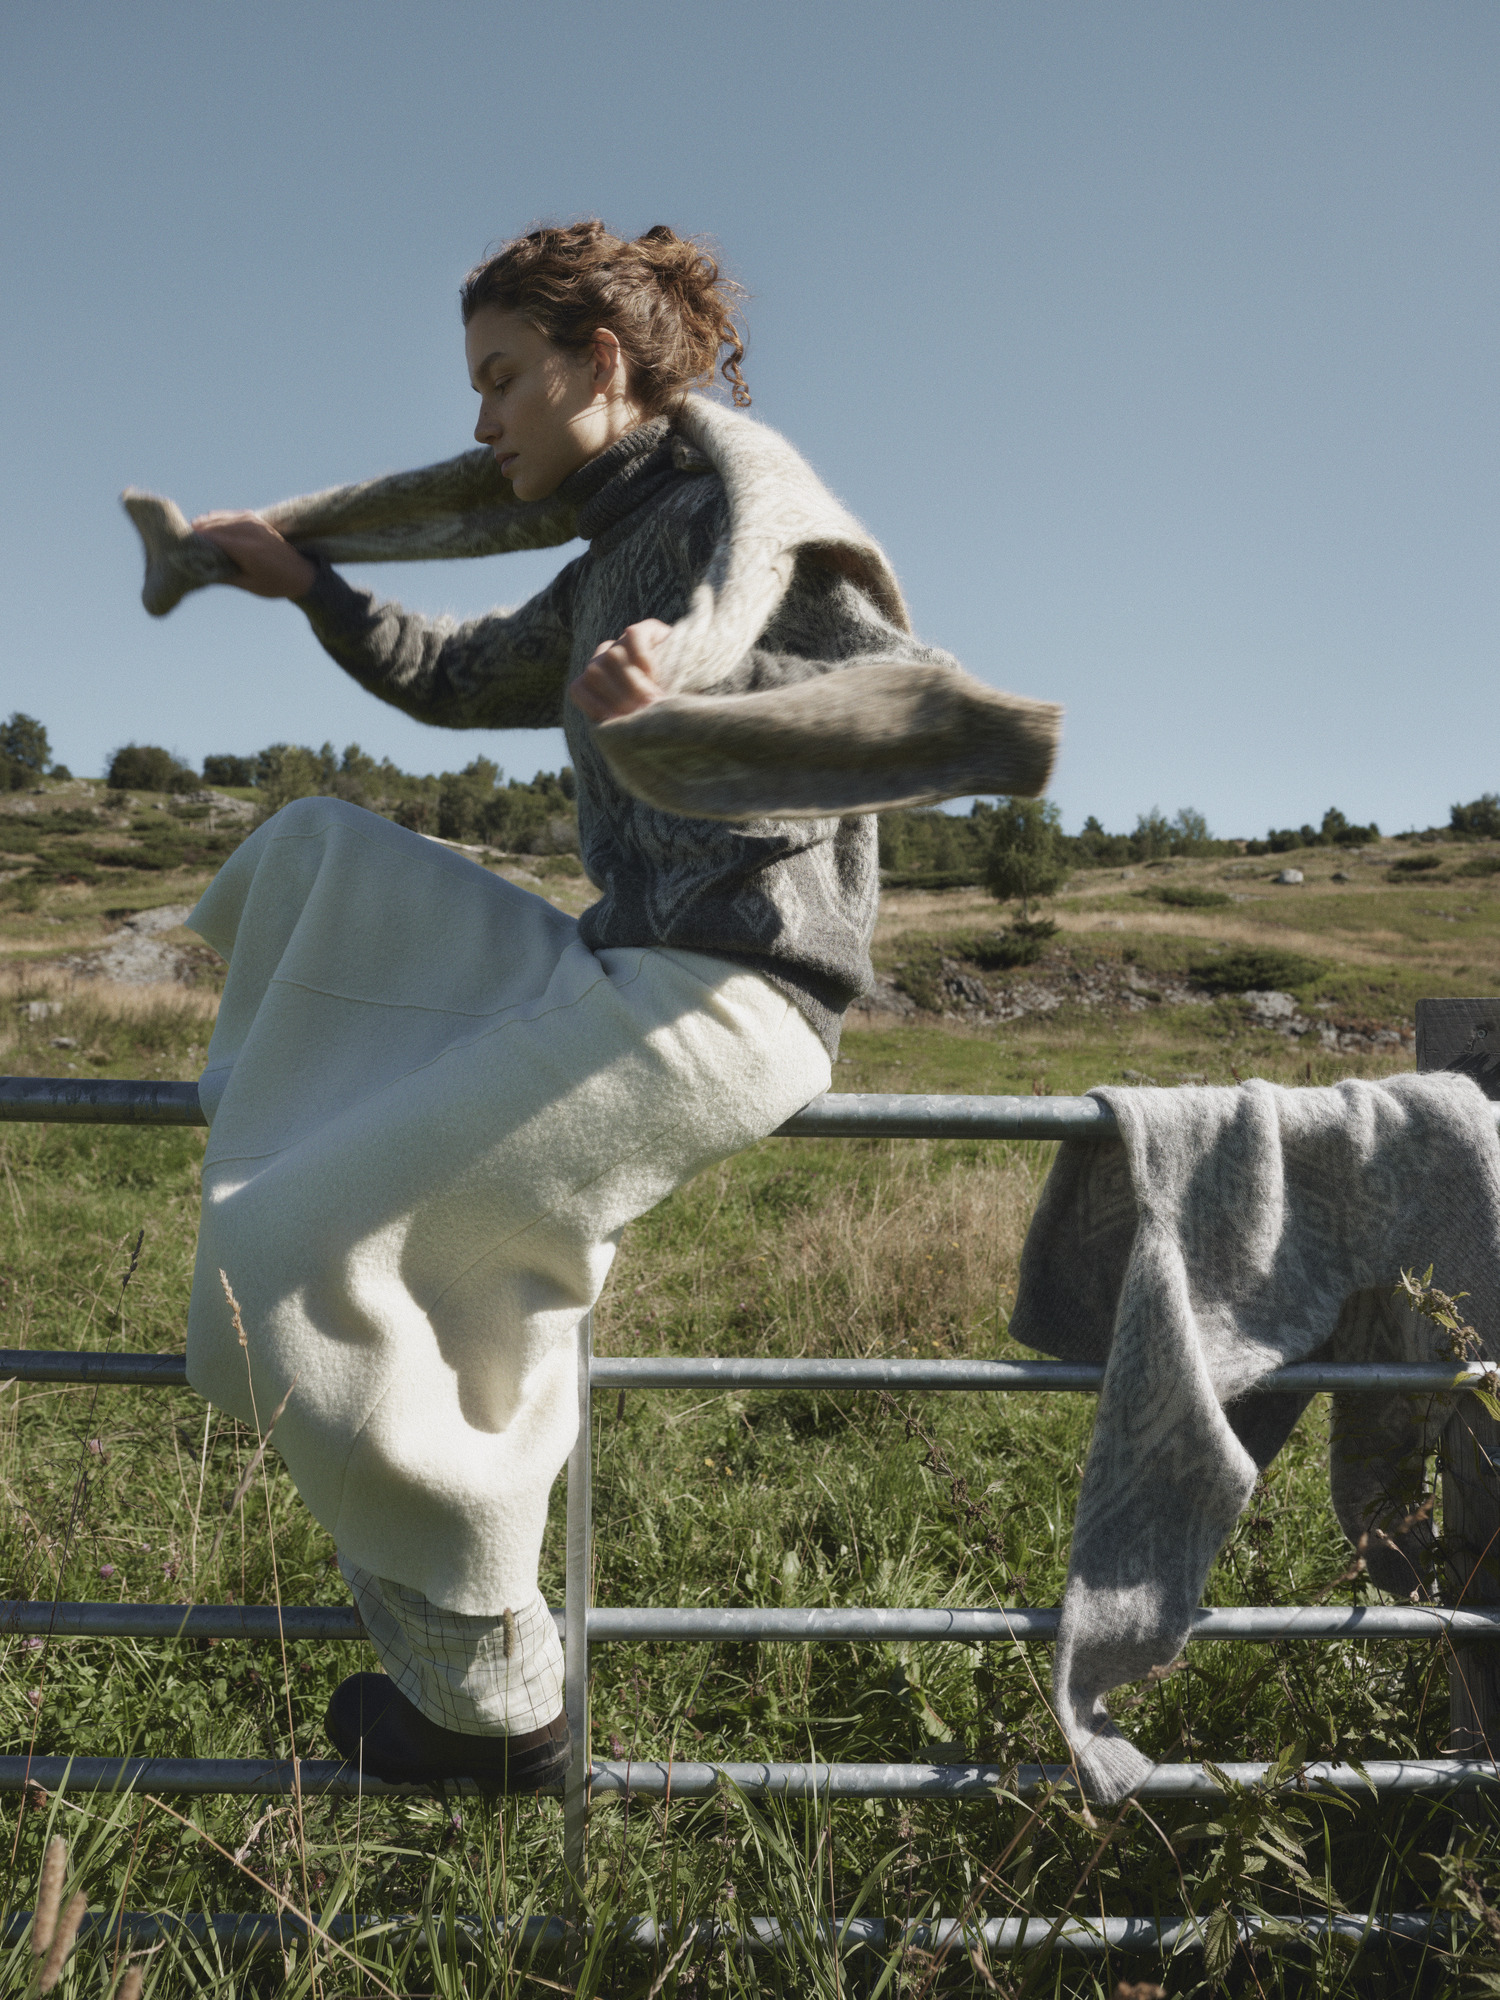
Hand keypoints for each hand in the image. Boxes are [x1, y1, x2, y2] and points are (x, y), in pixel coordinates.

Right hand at [191, 511, 317, 598]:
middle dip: (195, 535)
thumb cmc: (275, 584)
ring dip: (202, 526)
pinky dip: (213, 520)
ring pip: (216, 518)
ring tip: (189, 538)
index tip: (178, 551)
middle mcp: (249, 531)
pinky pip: (226, 515)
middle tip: (179, 545)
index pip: (212, 540)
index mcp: (248, 550)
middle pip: (211, 527)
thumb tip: (195, 570)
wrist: (302, 574)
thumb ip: (221, 574)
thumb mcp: (247, 584)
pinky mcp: (253, 517)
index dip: (193, 544)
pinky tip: (204, 528)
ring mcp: (252, 521)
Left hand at [568, 619, 670, 721]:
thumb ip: (617, 724)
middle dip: (618, 695)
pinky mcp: (648, 628)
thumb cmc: (665, 722)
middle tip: (641, 709)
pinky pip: (632, 636)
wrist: (696, 710)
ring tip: (652, 694)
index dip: (596, 706)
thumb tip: (606, 725)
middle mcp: (607, 658)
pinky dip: (642, 658)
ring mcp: (626, 642)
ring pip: (611, 655)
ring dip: (633, 679)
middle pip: (594, 671)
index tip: (619, 721)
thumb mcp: (636, 729)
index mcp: (598, 683)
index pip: (578, 688)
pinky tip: (655, 675)